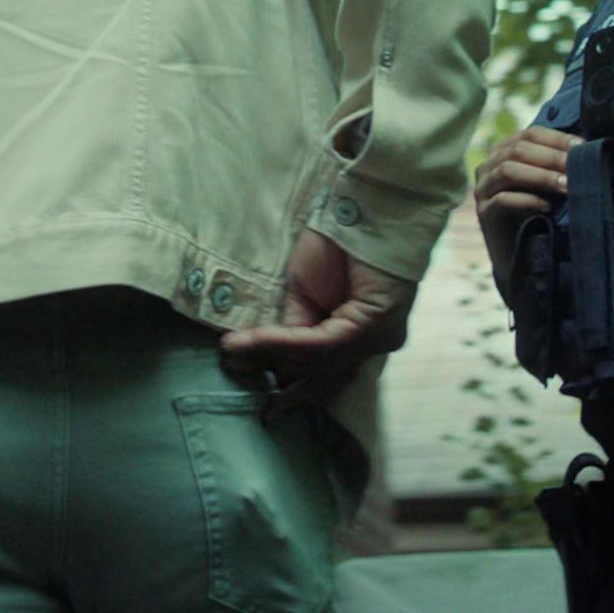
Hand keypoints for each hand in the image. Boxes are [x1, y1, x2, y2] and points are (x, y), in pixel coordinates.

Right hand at [216, 229, 414, 415]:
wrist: (364, 206)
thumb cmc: (336, 242)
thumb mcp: (303, 292)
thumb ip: (294, 328)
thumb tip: (270, 361)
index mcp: (360, 335)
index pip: (326, 374)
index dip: (294, 389)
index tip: (265, 403)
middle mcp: (375, 343)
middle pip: (325, 377)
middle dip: (287, 390)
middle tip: (258, 407)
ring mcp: (379, 336)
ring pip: (320, 362)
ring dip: (272, 358)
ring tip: (234, 356)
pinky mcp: (374, 323)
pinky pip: (323, 342)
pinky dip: (286, 342)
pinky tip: (256, 341)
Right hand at [473, 126, 577, 297]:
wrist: (520, 256)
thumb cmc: (538, 214)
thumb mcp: (548, 185)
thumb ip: (556, 165)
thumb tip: (587, 148)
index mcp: (504, 152)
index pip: (530, 134)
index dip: (557, 138)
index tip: (583, 147)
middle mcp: (488, 166)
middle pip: (518, 149)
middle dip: (552, 157)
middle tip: (578, 166)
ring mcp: (483, 189)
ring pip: (508, 171)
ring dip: (541, 176)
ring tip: (566, 185)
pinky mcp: (483, 213)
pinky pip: (502, 199)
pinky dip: (528, 200)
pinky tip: (548, 207)